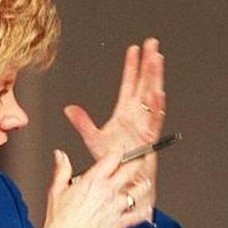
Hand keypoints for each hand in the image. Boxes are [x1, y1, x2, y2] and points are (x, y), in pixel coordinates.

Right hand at [34, 149, 151, 227]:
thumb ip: (62, 170)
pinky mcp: (120, 223)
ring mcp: (116, 207)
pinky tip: (147, 208)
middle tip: (140, 159)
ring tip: (144, 182)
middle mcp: (107, 192)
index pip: (113, 157)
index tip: (122, 149)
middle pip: (131, 170)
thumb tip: (60, 155)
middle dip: (137, 162)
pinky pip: (139, 215)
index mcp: (93, 181)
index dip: (120, 150)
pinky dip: (145, 211)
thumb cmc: (59, 221)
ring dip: (143, 185)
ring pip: (140, 191)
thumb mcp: (57, 190)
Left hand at [63, 37, 164, 166]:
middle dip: (149, 64)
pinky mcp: (149, 137)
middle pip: (145, 84)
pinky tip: (158, 91)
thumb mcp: (93, 140)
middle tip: (152, 45)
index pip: (130, 84)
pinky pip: (155, 119)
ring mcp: (145, 125)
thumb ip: (83, 123)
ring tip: (157, 59)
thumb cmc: (112, 163)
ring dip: (155, 78)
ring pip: (152, 96)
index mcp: (125, 113)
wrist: (123, 182)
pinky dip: (157, 106)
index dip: (132, 67)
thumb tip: (69, 109)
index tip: (134, 50)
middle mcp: (138, 116)